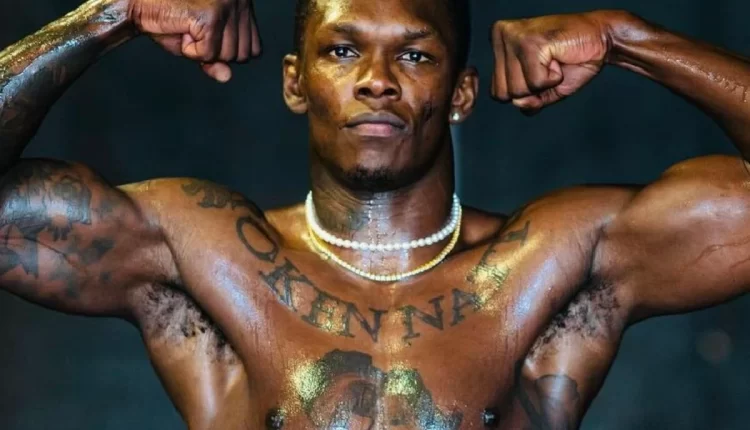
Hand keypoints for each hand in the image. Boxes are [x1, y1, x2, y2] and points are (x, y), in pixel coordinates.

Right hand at [127, 0, 261, 81]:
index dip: (228, 53)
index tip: (206, 37)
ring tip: (187, 29)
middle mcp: (240, 1)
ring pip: (227, 56)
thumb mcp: (199, 44)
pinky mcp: (212, 15)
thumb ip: (217, 59)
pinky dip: (191, 50)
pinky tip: (181, 29)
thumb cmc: (169, 19)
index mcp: (243, 4)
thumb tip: (227, 76)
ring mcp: (228, 6)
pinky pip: (209, 54)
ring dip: (202, 50)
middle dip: (215, 53)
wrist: (139, 5)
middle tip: (193, 32)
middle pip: (242, 55)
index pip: (254, 49)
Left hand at [490, 11, 618, 113]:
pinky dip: (553, 78)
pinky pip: (536, 82)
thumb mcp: (544, 89)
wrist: (601, 38)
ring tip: (554, 60)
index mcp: (499, 42)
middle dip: (533, 89)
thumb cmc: (571, 60)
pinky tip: (558, 58)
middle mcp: (501, 35)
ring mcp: (514, 37)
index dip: (526, 92)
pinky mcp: (530, 42)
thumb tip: (517, 104)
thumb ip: (527, 102)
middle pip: (506, 93)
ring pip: (518, 90)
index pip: (498, 92)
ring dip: (544, 82)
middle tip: (549, 65)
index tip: (541, 70)